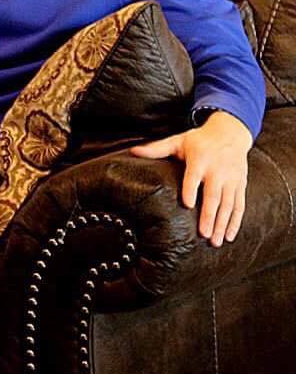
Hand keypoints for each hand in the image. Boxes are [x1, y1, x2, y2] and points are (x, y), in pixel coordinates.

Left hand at [130, 110, 252, 245]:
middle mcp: (218, 171)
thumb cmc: (199, 140)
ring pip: (228, 204)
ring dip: (222, 223)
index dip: (191, 190)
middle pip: (213, 195)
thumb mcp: (178, 141)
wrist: (231, 132)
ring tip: (215, 241)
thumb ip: (157, 148)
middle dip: (209, 216)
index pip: (194, 177)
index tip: (187, 204)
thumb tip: (133, 151)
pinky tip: (230, 236)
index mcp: (200, 160)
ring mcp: (231, 179)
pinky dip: (235, 221)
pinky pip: (240, 205)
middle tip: (203, 234)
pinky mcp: (240, 185)